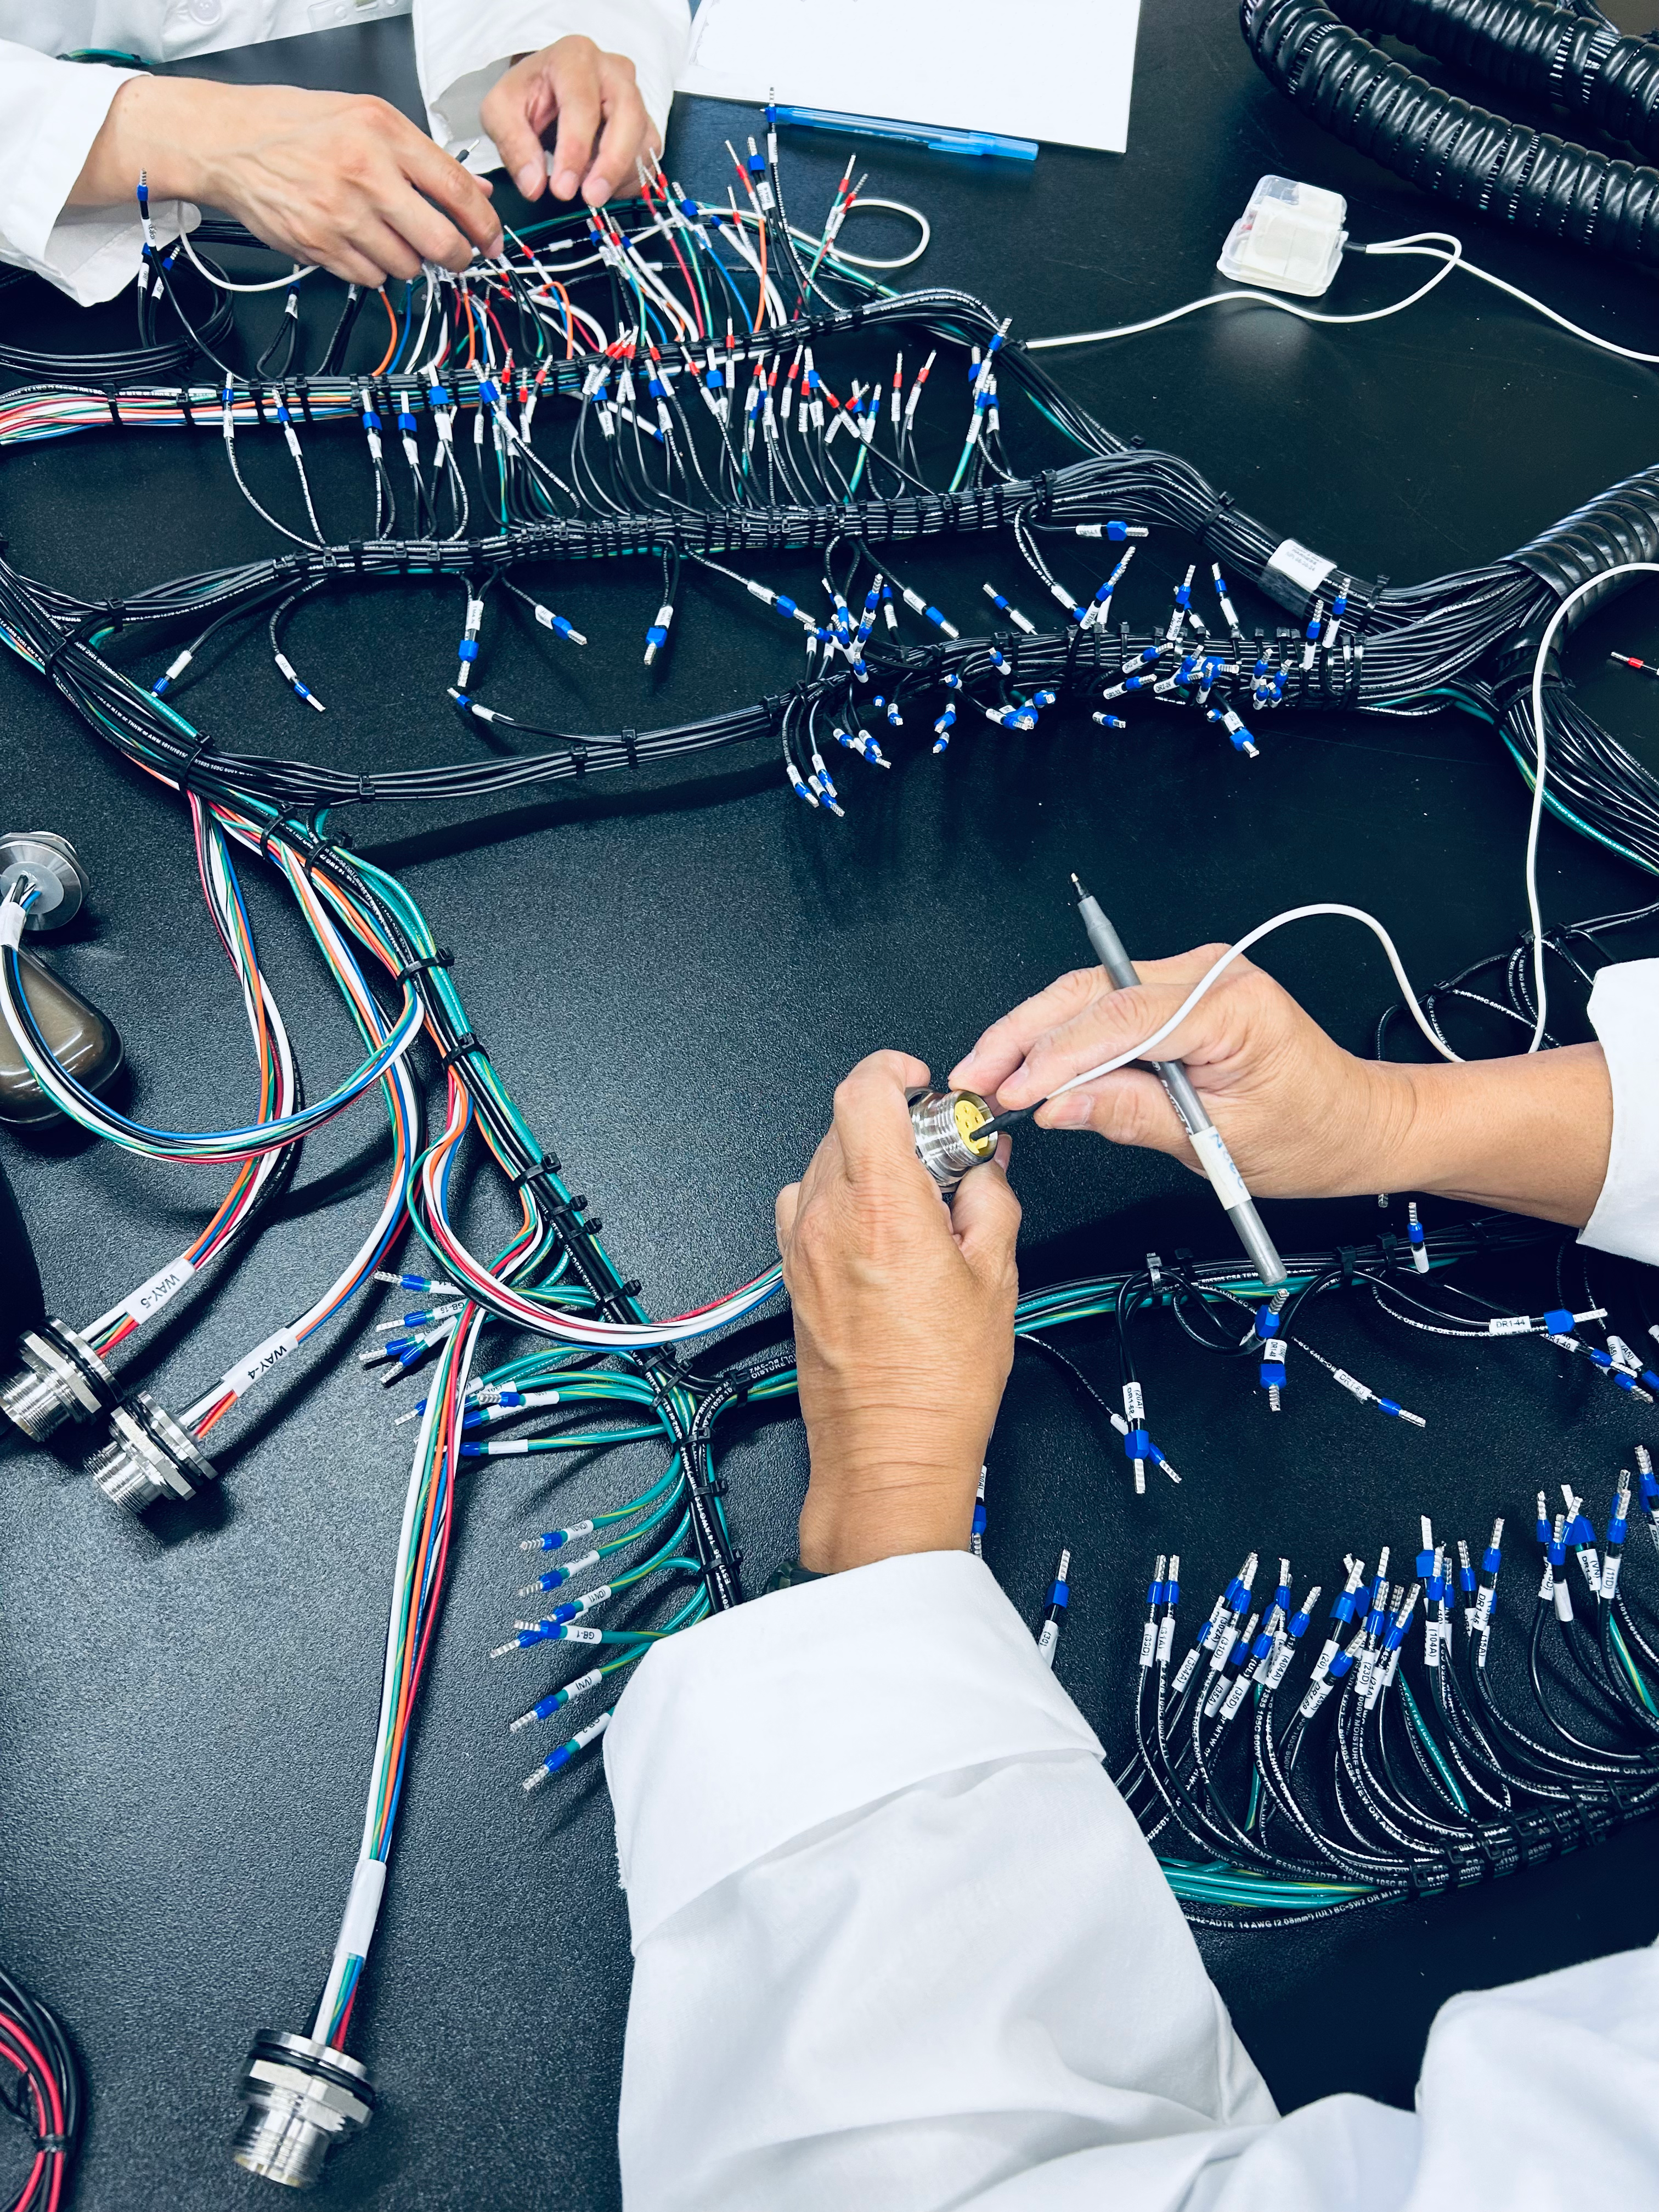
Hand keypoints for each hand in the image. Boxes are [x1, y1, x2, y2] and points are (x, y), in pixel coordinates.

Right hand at [70, 77, 501, 286]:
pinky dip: (373, 268)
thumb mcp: (365, 117)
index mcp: (383, 133)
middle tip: (455, 253)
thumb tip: (475, 188)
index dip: (485, 224)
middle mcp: (366, 174)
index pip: (458, 190)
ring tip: (389, 235)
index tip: (491, 239)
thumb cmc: (294, 125)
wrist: (228, 141)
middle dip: (457, 256)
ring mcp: (342, 214)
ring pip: (408, 266)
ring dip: (409, 260)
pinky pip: (371, 277)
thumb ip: (423, 155)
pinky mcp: (320, 246)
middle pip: (442, 242)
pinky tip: (358, 242)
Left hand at [480, 38, 659, 208]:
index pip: (582, 105)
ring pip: (643, 140)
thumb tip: (534, 186)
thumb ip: (513, 145)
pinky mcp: (645, 122)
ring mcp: (634, 96)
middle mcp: (612, 71)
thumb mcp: (500, 112)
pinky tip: (604, 185)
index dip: (574, 150)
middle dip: (611, 164)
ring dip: (620, 175)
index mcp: (574, 57)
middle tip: (591, 198)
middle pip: (628, 116)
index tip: (562, 189)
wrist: (548, 88)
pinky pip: (649, 157)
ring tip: (590, 191)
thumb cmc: (527, 94)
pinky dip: (629, 179)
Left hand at [776, 1053, 1020, 1573]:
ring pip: (823, 1163)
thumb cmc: (939, 1386)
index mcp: (883, 1207)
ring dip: (867, 1162)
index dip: (893, 1071)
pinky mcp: (792, 1275)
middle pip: (845, 1124)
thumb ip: (991, 1201)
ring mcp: (801, 1248)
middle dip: (897, 1125)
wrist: (889, 1455)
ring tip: (915, 1203)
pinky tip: (878, 1234)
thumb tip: (987, 1166)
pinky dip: (839, 1200)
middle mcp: (829, 1220)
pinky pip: (806, 1207)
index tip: (923, 1085)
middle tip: (943, 1158)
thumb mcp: (997, 1279)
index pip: (862, 1091)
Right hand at [951, 946, 1612, 1226]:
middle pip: (1090, 994)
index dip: (1054, 1057)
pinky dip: (1064, 1035)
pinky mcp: (1180, 993)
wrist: (1358, 1123)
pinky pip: (1107, 1006)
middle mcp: (1210, 975)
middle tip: (973, 1079)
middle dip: (1024, 1037)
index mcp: (1231, 1004)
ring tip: (986, 1074)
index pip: (1119, 1019)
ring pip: (1088, 995)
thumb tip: (1057, 1105)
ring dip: (1033, 1034)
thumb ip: (1131, 1115)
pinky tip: (1029, 1063)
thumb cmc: (1312, 1132)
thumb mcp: (1218, 1141)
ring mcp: (1193, 977)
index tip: (1010, 1092)